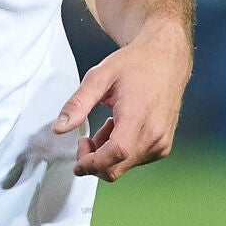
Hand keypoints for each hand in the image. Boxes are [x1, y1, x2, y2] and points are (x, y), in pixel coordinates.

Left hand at [52, 20, 191, 181]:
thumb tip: (59, 128)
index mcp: (138, 116)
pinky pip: (136, 160)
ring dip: (107, 154)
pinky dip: (121, 151)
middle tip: (86, 139)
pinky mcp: (163, 146)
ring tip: (107, 125)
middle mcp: (154, 134)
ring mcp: (161, 142)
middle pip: (117, 167)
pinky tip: (119, 129)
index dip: (91, 163)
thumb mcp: (100, 76)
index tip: (77, 163)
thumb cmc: (137, 64)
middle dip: (94, 161)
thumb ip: (78, 104)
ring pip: (124, 166)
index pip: (115, 154)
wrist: (166, 59)